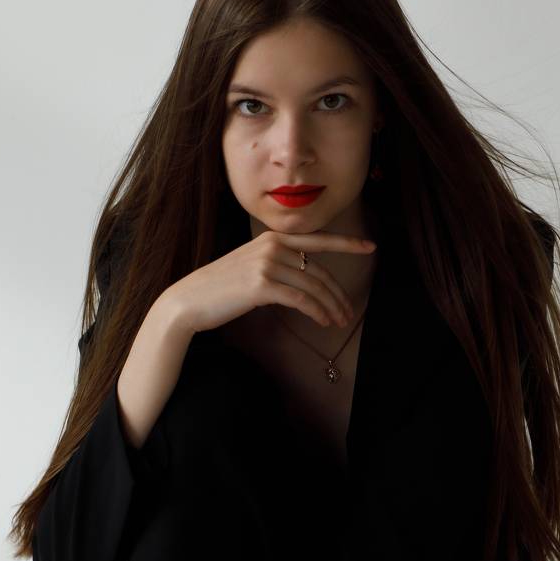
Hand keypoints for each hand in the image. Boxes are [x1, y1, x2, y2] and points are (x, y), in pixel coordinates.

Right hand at [166, 228, 375, 335]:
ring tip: (338, 321)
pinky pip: (301, 300)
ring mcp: (267, 264)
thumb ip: (276, 264)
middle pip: (318, 271)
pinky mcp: (262, 286)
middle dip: (337, 294)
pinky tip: (323, 322)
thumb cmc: (220, 288)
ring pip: (313, 287)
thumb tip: (302, 278)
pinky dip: (316, 312)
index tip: (370, 246)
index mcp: (271, 238)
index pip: (317, 240)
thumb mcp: (250, 266)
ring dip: (330, 307)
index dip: (347, 243)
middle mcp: (272, 246)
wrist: (189, 300)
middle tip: (347, 312)